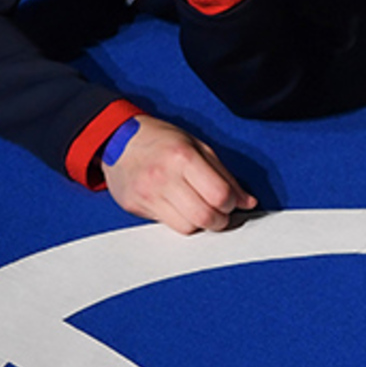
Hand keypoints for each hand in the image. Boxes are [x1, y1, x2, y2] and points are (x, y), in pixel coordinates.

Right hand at [103, 116, 255, 233]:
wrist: (118, 139)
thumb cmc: (162, 140)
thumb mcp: (199, 147)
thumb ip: (225, 176)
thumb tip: (247, 202)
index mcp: (183, 157)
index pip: (219, 195)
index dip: (232, 204)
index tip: (232, 202)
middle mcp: (163, 177)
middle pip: (204, 216)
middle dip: (220, 220)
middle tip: (221, 213)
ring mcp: (147, 194)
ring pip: (187, 227)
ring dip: (201, 224)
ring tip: (200, 209)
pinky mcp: (135, 207)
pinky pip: (168, 226)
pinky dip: (181, 222)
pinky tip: (181, 208)